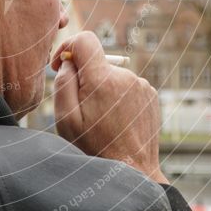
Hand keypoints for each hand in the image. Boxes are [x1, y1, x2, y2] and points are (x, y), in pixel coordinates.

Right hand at [50, 31, 168, 184]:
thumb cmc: (94, 147)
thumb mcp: (66, 120)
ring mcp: (141, 85)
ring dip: (102, 90)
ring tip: (101, 120)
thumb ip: (63, 84)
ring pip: (111, 75)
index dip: (68, 47)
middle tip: (80, 108)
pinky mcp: (150, 95)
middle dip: (84, 78)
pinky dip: (117, 97)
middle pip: (97, 62)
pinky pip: (126, 86)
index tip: (60, 65)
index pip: (85, 40)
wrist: (132, 171)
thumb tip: (69, 63)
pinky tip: (116, 121)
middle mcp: (125, 76)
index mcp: (102, 79)